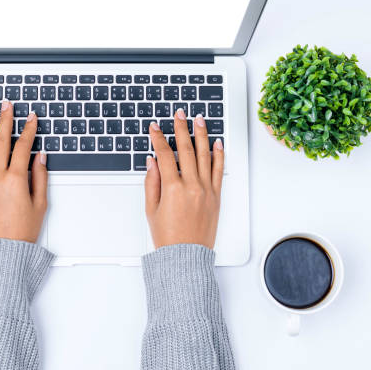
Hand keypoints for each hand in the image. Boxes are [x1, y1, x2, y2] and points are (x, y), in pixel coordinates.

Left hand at [0, 100, 47, 241]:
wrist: (3, 252)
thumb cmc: (22, 232)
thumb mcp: (40, 204)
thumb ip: (40, 177)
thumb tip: (39, 157)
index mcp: (15, 180)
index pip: (22, 147)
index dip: (28, 129)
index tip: (31, 118)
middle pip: (1, 141)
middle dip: (5, 120)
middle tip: (7, 105)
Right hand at [145, 109, 223, 248]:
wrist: (186, 256)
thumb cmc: (168, 236)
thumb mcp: (151, 209)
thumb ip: (151, 182)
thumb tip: (152, 162)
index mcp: (173, 188)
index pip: (165, 155)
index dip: (158, 138)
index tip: (155, 128)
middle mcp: (192, 186)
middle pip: (187, 149)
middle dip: (181, 128)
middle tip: (179, 114)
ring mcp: (207, 190)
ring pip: (205, 155)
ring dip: (202, 135)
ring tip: (199, 120)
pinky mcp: (216, 196)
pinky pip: (219, 171)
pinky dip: (219, 155)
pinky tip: (217, 142)